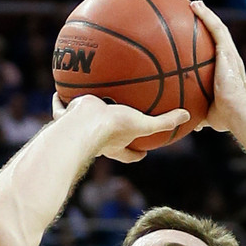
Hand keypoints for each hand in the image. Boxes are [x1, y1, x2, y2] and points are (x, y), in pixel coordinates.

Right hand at [52, 93, 189, 162]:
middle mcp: (98, 140)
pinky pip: (61, 108)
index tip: (143, 153)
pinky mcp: (66, 118)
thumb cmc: (113, 129)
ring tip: (83, 104)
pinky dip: (59, 101)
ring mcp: (81, 130)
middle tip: (114, 127)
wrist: (84, 124)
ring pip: (84, 125)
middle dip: (109, 137)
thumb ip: (164, 122)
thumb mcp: (143, 124)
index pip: (129, 154)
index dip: (137, 154)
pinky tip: (58, 90)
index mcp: (116, 145)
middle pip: (106, 142)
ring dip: (84, 118)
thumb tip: (188, 115)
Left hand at [190, 0, 245, 133]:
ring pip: (218, 28)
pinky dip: (206, 16)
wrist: (237, 113)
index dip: (212, 46)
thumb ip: (202, 115)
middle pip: (219, 37)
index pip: (219, 55)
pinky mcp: (227, 52)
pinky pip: (216, 29)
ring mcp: (230, 54)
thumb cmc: (226, 118)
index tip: (202, 40)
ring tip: (195, 4)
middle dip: (209, 24)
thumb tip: (194, 124)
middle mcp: (231, 60)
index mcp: (228, 73)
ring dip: (206, 14)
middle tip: (198, 14)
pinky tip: (195, 6)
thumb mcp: (210, 115)